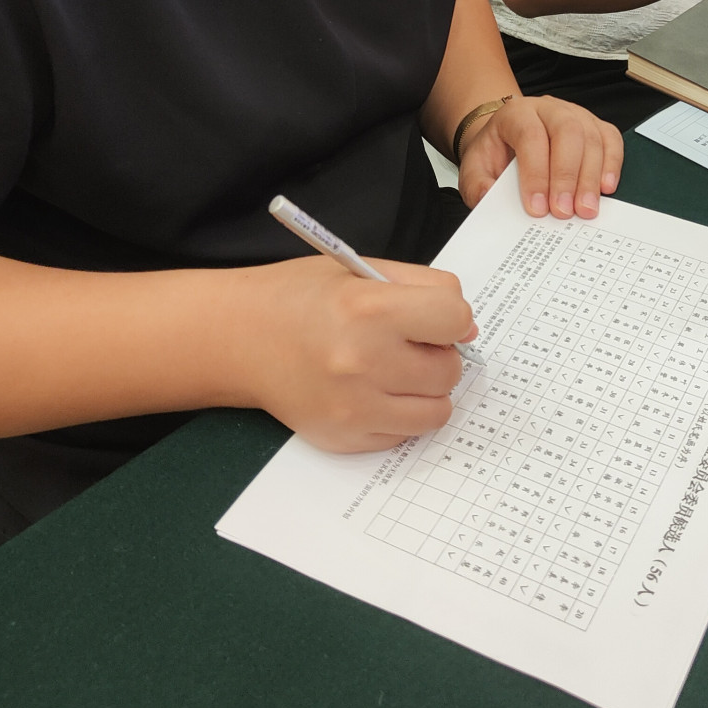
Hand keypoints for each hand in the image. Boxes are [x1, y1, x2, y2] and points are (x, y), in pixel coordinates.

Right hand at [235, 254, 474, 451]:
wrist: (239, 338)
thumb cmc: (301, 298)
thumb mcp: (361, 270)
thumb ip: (424, 288)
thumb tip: (467, 329)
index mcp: (369, 308)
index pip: (455, 318)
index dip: (450, 316)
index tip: (432, 316)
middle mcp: (363, 361)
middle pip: (450, 369)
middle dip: (437, 354)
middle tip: (406, 343)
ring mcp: (353, 406)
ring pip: (437, 409)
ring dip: (425, 389)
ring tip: (394, 369)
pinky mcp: (345, 437)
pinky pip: (405, 434)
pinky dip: (399, 414)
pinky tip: (371, 391)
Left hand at [457, 94, 622, 219]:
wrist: (508, 139)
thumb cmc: (495, 154)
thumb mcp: (474, 169)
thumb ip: (477, 184)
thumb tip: (488, 197)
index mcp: (516, 113)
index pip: (530, 136)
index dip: (536, 173)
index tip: (537, 208)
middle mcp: (549, 108)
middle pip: (567, 132)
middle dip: (567, 175)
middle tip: (565, 211)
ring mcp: (575, 113)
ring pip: (592, 136)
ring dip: (590, 177)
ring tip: (586, 209)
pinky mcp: (594, 125)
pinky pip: (610, 139)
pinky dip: (612, 164)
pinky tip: (605, 188)